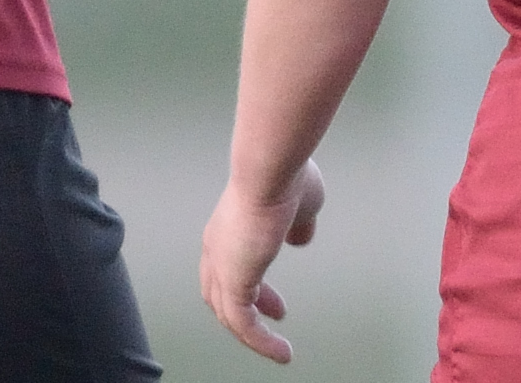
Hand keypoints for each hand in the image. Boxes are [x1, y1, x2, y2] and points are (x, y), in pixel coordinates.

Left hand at [201, 161, 328, 363]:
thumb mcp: (301, 205)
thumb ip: (300, 224)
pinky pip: (241, 324)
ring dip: (253, 333)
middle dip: (250, 307)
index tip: (277, 302)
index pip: (230, 265)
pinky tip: (281, 351)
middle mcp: (217, 245)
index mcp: (228, 226)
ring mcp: (221, 264)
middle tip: (277, 314)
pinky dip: (260, 341)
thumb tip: (302, 237)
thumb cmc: (286, 178)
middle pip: (220, 291)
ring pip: (227, 312)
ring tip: (279, 349)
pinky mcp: (232, 280)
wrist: (271, 169)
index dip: (255, 286)